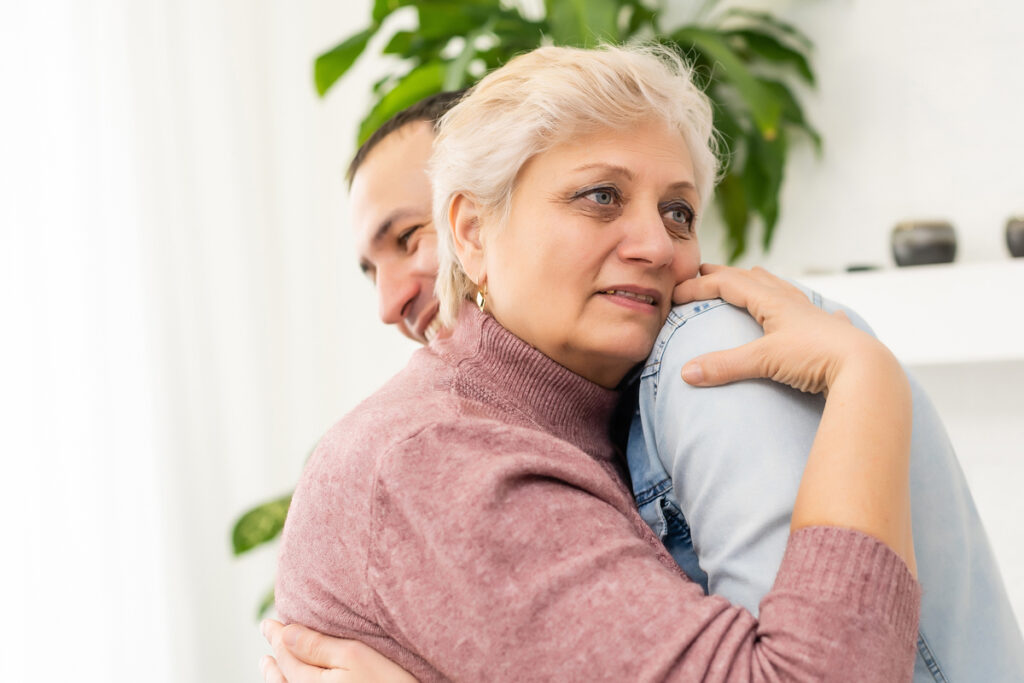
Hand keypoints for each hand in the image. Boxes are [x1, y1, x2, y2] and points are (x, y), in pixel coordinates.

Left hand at [260, 619, 416, 682]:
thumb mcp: (353, 656)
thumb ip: (317, 645)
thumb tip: (286, 632)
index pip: (287, 655)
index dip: (278, 636)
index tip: (268, 623)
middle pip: (285, 674)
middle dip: (276, 654)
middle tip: (268, 635)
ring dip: (276, 675)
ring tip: (267, 665)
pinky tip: (292, 682)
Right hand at [673, 264, 884, 393]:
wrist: (864, 369)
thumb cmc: (815, 357)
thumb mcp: (764, 361)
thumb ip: (724, 366)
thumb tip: (686, 373)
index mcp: (772, 301)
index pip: (728, 284)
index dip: (699, 286)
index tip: (676, 294)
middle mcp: (792, 302)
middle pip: (754, 278)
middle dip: (726, 274)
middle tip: (705, 273)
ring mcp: (812, 315)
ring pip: (783, 289)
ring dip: (762, 283)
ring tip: (752, 282)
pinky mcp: (830, 332)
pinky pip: (817, 314)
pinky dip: (810, 310)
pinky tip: (826, 313)